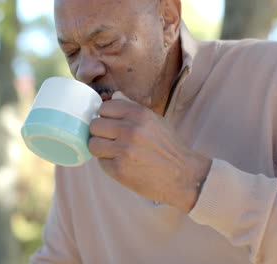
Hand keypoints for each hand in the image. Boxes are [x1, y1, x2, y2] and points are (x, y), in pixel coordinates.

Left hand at [88, 93, 211, 211]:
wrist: (184, 176)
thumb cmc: (168, 148)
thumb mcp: (155, 121)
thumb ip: (133, 108)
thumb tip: (115, 96)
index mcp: (139, 114)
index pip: (104, 108)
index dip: (105, 117)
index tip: (110, 124)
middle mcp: (130, 130)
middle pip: (95, 125)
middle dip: (100, 133)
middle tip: (110, 140)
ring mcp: (124, 150)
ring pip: (92, 144)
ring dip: (100, 149)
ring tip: (113, 153)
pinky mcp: (119, 169)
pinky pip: (100, 162)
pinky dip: (107, 164)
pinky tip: (121, 164)